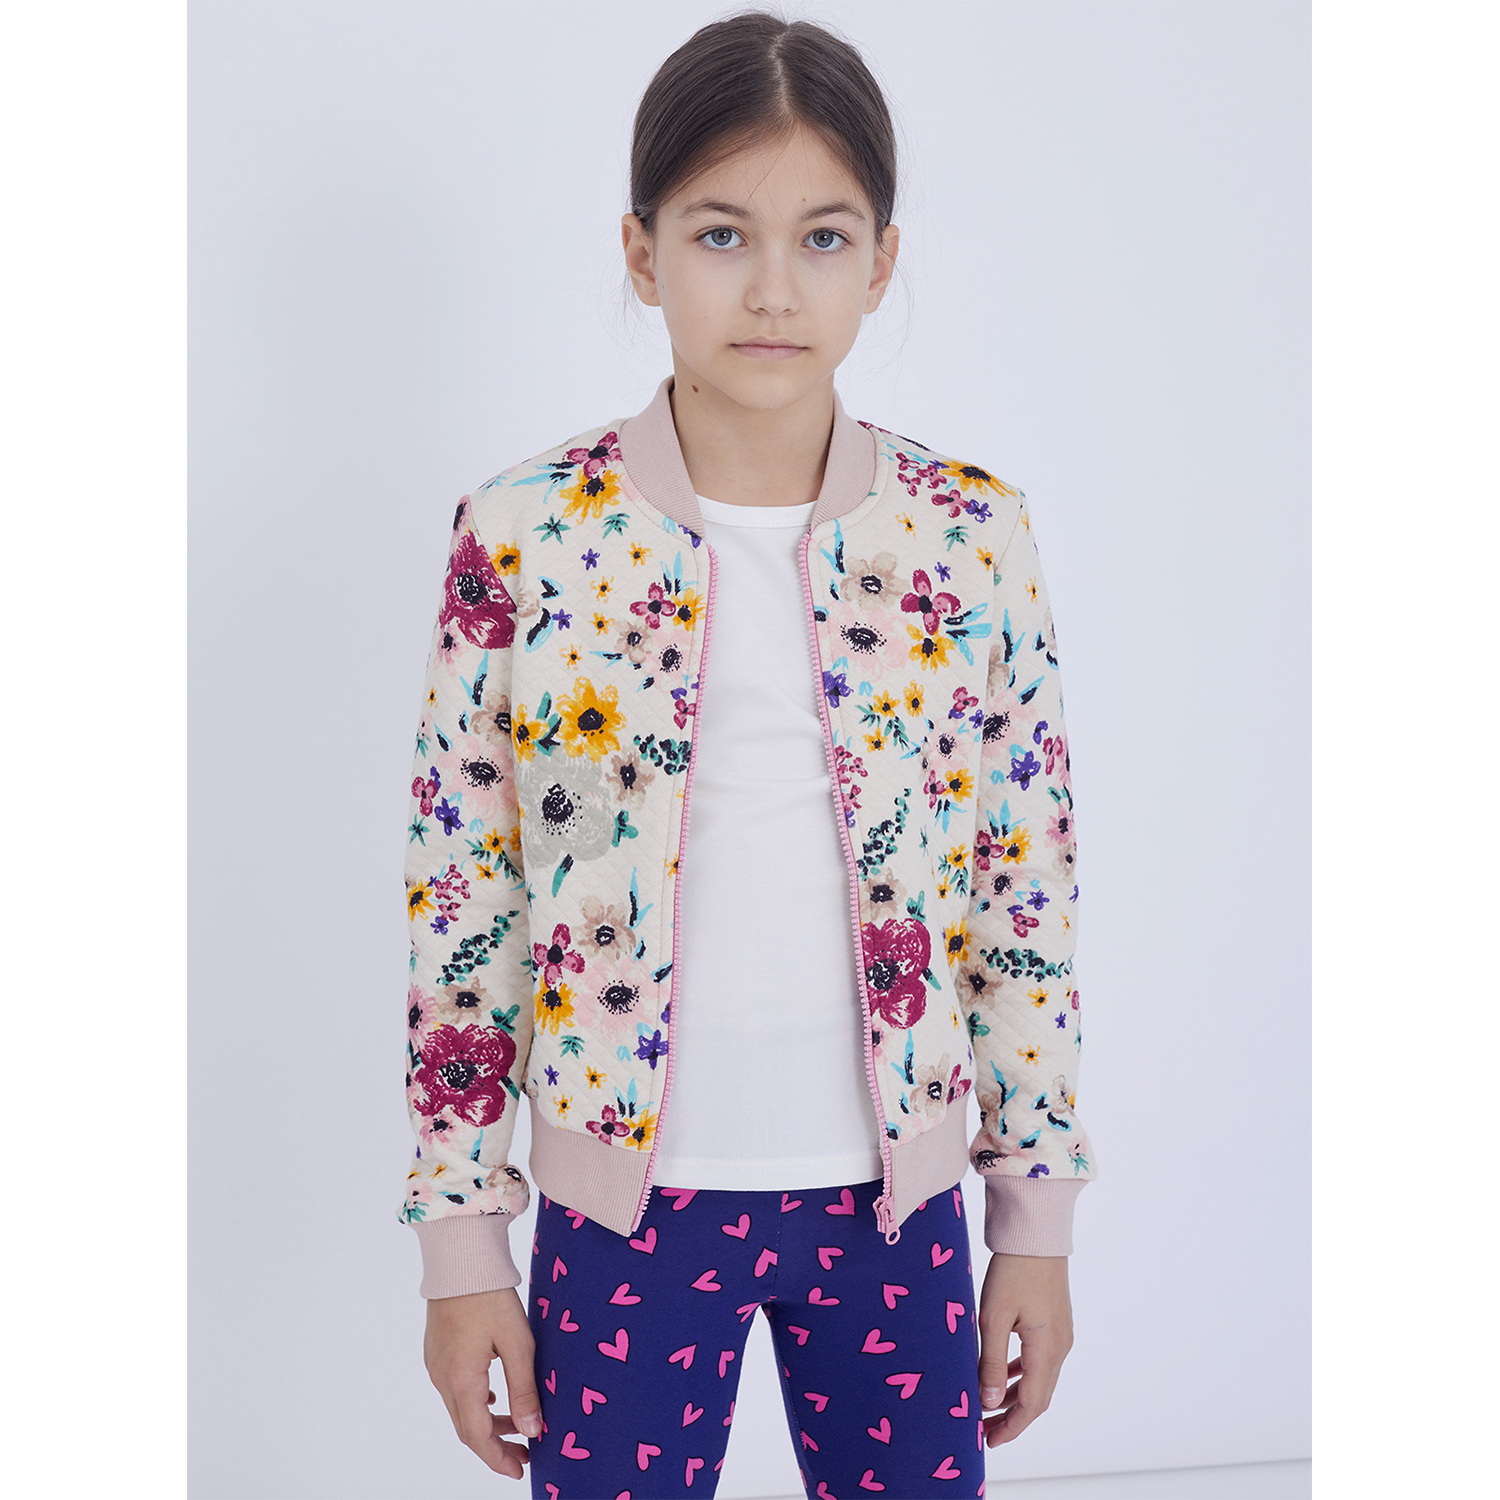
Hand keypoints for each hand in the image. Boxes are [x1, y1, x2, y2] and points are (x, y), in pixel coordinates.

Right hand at [424, 1285, 541, 1479]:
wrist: (461, 1258)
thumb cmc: (491, 1297)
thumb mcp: (518, 1343)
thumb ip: (524, 1389)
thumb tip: (533, 1430)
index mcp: (461, 1381)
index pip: (478, 1437)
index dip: (499, 1459)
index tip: (520, 1469)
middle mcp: (442, 1378)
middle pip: (467, 1427)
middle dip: (495, 1446)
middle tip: (524, 1454)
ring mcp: (436, 1364)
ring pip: (460, 1408)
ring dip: (486, 1422)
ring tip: (515, 1426)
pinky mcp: (436, 1350)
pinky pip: (454, 1388)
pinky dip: (475, 1400)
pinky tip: (494, 1394)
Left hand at [977, 1251, 1073, 1446]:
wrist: (1036, 1232)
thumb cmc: (1013, 1270)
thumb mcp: (993, 1317)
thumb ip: (991, 1362)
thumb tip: (989, 1403)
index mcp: (1047, 1350)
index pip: (1032, 1405)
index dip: (1011, 1427)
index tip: (988, 1441)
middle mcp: (1060, 1347)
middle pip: (1038, 1397)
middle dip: (1012, 1416)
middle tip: (984, 1430)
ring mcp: (1060, 1334)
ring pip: (1039, 1378)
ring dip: (1016, 1396)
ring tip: (989, 1407)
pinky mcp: (1054, 1322)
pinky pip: (1040, 1359)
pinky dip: (1022, 1373)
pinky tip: (1004, 1374)